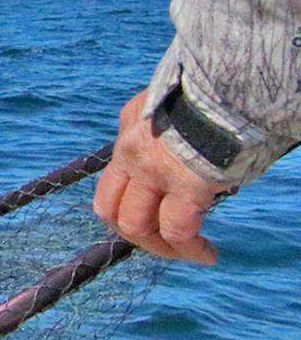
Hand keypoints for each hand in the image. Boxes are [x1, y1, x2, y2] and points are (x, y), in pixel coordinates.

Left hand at [93, 90, 229, 263]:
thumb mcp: (174, 100)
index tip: (153, 212)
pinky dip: (190, 249)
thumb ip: (166, 125)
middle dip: (134, 232)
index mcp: (130, 123)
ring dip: (160, 247)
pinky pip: (177, 231)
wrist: (229, 86)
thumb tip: (183, 148)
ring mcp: (152, 171)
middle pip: (110, 207)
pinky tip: (207, 253)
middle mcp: (130, 149)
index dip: (127, 202)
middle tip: (162, 241)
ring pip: (136, 225)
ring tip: (188, 252)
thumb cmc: (215, 93)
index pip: (112, 173)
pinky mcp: (184, 186)